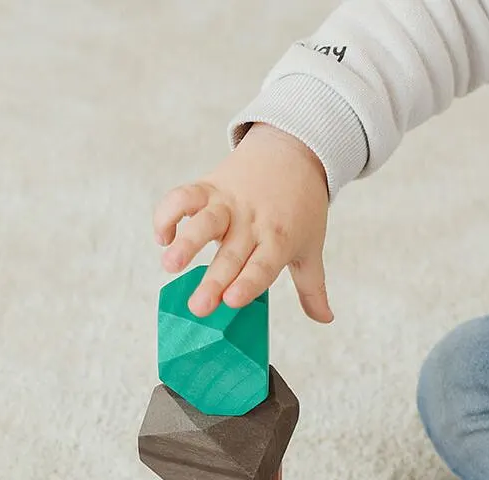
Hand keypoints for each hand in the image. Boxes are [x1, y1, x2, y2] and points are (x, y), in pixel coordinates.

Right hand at [153, 124, 333, 322]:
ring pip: (205, 222)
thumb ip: (312, 287)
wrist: (294, 151)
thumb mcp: (311, 247)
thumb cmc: (301, 208)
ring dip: (186, 243)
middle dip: (213, 280)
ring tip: (169, 265)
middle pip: (230, 254)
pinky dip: (169, 212)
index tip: (231, 301)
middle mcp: (252, 223)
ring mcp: (229, 204)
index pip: (262, 266)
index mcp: (278, 240)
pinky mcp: (210, 187)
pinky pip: (185, 196)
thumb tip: (325, 319)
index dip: (248, 283)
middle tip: (197, 307)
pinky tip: (162, 236)